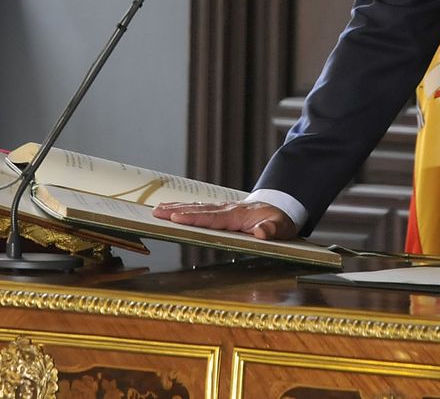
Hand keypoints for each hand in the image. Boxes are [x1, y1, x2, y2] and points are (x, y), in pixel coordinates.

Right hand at [151, 201, 295, 239]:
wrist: (281, 207)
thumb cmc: (279, 220)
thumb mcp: (281, 227)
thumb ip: (272, 230)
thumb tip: (261, 233)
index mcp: (238, 215)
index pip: (212, 218)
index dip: (194, 218)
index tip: (177, 217)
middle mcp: (227, 209)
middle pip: (199, 210)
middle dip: (177, 211)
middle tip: (157, 212)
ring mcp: (223, 208)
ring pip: (197, 207)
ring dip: (177, 207)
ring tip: (158, 210)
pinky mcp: (220, 210)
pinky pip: (200, 208)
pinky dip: (184, 207)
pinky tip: (172, 209)